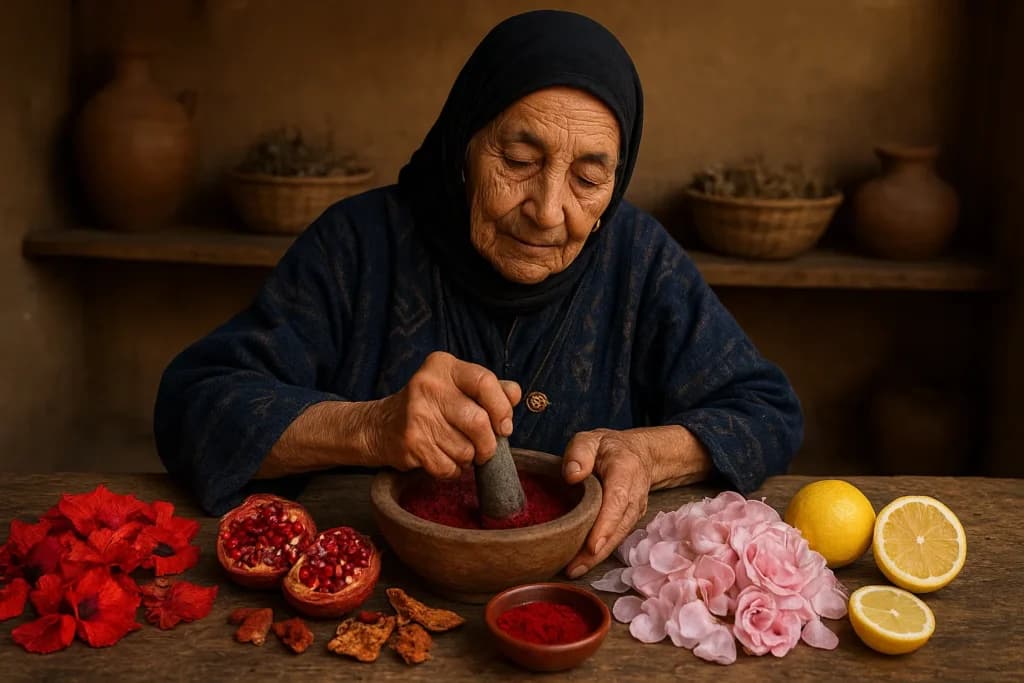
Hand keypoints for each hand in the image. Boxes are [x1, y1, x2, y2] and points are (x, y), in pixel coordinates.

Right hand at [368, 351, 520, 477]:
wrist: (381, 426)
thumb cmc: (430, 406)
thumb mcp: (456, 387)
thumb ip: (490, 389)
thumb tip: (515, 396)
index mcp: (443, 366)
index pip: (485, 382)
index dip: (502, 408)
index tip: (504, 425)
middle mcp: (428, 385)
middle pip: (479, 421)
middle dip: (489, 443)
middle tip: (486, 449)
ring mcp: (417, 414)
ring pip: (465, 450)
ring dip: (469, 458)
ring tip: (458, 451)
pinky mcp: (411, 442)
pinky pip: (448, 467)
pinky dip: (453, 470)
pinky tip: (444, 460)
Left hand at [561, 429, 654, 578]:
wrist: (636, 454)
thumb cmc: (607, 448)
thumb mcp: (590, 440)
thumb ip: (579, 453)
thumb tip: (571, 476)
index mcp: (624, 471)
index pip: (617, 501)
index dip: (605, 525)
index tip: (592, 546)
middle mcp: (634, 494)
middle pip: (618, 527)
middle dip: (597, 551)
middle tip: (573, 568)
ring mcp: (635, 510)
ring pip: (618, 537)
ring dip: (597, 557)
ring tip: (572, 570)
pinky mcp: (629, 520)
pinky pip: (616, 538)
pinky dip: (600, 553)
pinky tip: (581, 563)